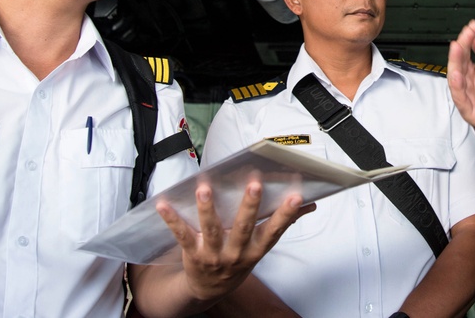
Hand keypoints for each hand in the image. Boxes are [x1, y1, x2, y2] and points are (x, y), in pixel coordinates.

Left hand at [155, 180, 313, 302]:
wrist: (208, 289)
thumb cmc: (238, 259)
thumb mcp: (261, 246)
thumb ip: (282, 222)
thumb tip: (310, 204)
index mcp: (255, 249)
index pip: (274, 231)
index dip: (286, 215)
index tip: (297, 196)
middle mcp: (236, 253)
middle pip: (243, 228)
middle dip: (250, 206)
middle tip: (255, 184)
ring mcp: (214, 254)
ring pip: (212, 230)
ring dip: (208, 209)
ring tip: (205, 189)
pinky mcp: (192, 253)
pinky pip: (182, 235)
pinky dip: (172, 220)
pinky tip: (164, 205)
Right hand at [447, 20, 474, 143]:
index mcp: (469, 72)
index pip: (464, 53)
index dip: (467, 40)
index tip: (471, 28)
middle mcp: (465, 83)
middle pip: (458, 64)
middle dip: (459, 50)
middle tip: (462, 37)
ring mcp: (466, 97)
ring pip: (456, 80)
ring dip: (455, 65)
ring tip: (457, 49)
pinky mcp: (469, 111)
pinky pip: (461, 99)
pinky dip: (458, 88)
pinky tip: (458, 77)